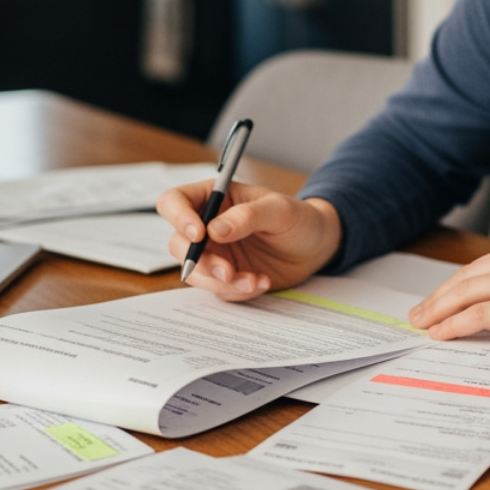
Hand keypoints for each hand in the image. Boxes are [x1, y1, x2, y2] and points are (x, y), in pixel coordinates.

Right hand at [156, 181, 342, 300]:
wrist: (316, 247)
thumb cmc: (298, 218)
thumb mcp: (279, 210)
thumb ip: (247, 216)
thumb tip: (214, 230)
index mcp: (214, 198)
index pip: (174, 201)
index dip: (178, 217)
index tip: (199, 234)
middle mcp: (207, 225)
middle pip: (178, 243)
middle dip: (201, 261)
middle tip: (228, 271)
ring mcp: (215, 252)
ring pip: (195, 272)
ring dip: (220, 282)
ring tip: (253, 281)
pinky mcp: (225, 276)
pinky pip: (218, 289)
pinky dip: (237, 291)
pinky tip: (262, 282)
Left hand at [407, 235, 489, 354]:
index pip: (483, 267)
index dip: (456, 286)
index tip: (439, 300)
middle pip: (467, 277)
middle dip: (438, 298)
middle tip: (418, 314)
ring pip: (467, 293)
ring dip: (439, 311)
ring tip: (422, 325)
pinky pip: (480, 314)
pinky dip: (455, 325)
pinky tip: (442, 334)